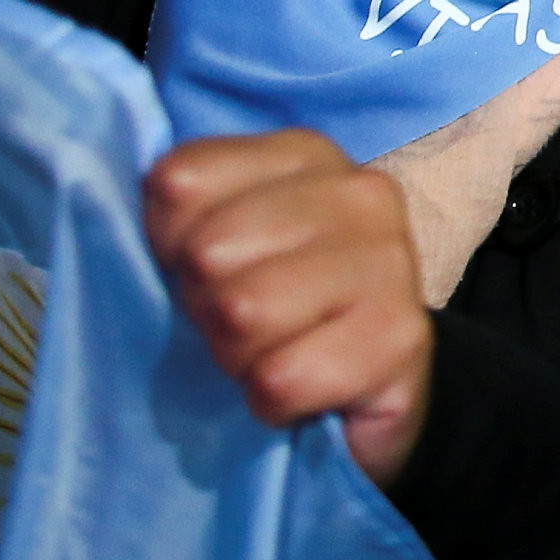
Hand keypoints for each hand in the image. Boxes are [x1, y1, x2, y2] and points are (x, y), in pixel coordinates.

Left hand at [144, 131, 433, 482]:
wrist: (373, 381)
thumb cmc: (280, 306)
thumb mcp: (221, 243)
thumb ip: (180, 214)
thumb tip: (157, 201)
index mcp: (304, 156)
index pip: (180, 182)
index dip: (166, 244)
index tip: (200, 272)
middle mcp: (358, 193)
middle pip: (208, 252)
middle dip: (206, 308)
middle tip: (239, 326)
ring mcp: (391, 261)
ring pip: (244, 314)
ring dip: (237, 357)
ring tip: (268, 356)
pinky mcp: (402, 336)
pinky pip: (282, 378)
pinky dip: (272, 402)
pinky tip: (301, 391)